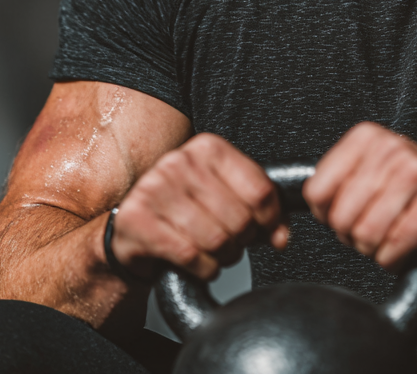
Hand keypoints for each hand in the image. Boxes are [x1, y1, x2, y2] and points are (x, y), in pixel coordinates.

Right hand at [110, 133, 285, 280]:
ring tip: (213, 251)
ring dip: (222, 257)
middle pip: (240, 218)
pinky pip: (190, 256)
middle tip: (231, 242)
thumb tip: (281, 237)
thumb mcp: (228, 197)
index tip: (266, 230)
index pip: (260, 189)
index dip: (270, 219)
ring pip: (216, 239)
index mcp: (208, 147)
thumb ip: (262, 210)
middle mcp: (180, 161)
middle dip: (242, 241)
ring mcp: (155, 187)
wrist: (135, 228)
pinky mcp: (137, 219)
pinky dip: (201, 268)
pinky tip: (195, 261)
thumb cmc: (188, 210)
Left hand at [303, 122, 416, 269]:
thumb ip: (339, 183)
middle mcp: (392, 148)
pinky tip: (410, 245)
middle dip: (354, 236)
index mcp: (369, 137)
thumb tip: (303, 201)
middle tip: (377, 229)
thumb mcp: (376, 175)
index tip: (350, 213)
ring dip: (376, 249)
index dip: (328, 214)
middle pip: (340, 216)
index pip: (317, 189)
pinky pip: (392, 248)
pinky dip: (396, 258)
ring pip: (364, 234)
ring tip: (394, 234)